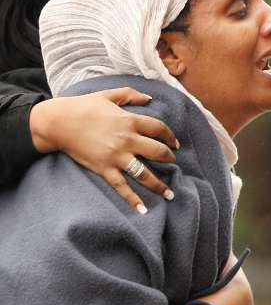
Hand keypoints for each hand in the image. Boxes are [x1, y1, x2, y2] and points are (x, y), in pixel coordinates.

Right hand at [29, 87, 179, 211]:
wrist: (60, 122)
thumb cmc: (83, 106)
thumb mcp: (108, 95)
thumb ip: (130, 95)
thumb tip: (150, 98)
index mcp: (129, 120)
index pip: (159, 129)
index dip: (170, 137)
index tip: (175, 144)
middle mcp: (127, 140)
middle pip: (157, 152)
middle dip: (169, 158)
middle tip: (174, 163)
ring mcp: (116, 156)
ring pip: (144, 173)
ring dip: (159, 185)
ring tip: (170, 194)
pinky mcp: (105, 169)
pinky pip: (122, 187)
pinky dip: (132, 200)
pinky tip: (142, 210)